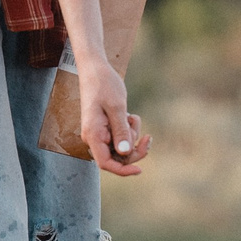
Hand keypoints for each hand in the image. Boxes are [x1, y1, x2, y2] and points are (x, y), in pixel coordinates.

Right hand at [77, 61, 151, 175]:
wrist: (95, 69)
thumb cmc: (104, 85)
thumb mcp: (116, 107)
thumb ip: (121, 131)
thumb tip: (124, 153)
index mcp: (93, 135)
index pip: (106, 163)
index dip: (123, 170)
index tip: (140, 170)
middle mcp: (94, 137)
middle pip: (117, 157)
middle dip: (134, 150)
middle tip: (148, 138)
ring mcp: (99, 133)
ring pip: (121, 147)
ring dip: (132, 136)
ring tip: (132, 117)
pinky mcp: (105, 128)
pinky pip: (120, 137)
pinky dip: (129, 129)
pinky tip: (130, 115)